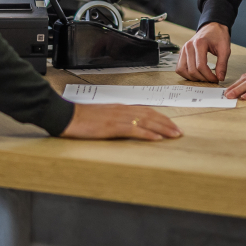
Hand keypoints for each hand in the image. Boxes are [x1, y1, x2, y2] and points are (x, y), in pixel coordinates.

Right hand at [61, 104, 181, 140]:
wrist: (66, 116)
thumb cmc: (80, 118)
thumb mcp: (101, 117)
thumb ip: (114, 119)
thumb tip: (124, 126)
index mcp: (119, 108)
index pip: (145, 110)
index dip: (160, 117)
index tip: (171, 124)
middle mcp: (122, 110)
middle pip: (150, 114)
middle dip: (167, 123)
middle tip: (179, 132)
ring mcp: (118, 117)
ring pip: (146, 121)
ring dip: (162, 128)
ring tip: (174, 135)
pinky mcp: (112, 126)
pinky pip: (134, 129)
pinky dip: (147, 133)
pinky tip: (156, 138)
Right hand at [176, 21, 230, 82]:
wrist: (212, 27)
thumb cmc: (218, 35)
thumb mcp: (225, 49)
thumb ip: (222, 64)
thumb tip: (220, 77)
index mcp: (199, 43)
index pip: (201, 66)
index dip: (209, 76)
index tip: (216, 79)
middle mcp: (188, 46)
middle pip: (192, 70)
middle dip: (203, 78)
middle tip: (211, 79)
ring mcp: (183, 49)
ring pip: (182, 70)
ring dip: (193, 78)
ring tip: (203, 77)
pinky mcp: (182, 53)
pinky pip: (179, 67)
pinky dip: (186, 74)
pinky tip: (195, 74)